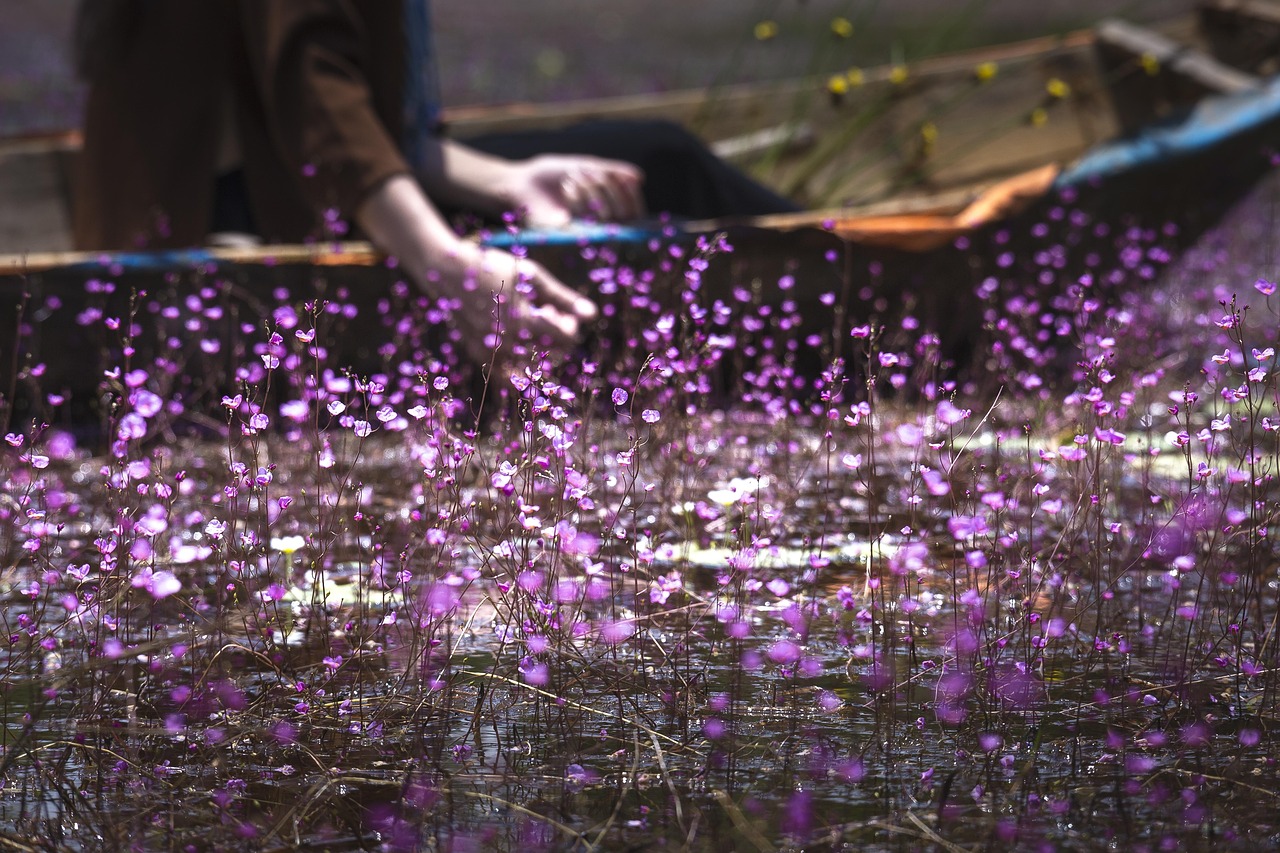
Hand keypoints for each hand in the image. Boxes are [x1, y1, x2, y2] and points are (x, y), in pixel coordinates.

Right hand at [435, 243, 598, 367]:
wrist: (447, 271)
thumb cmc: (492, 268)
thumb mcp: (531, 276)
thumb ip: (563, 298)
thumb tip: (592, 315)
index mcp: (526, 321)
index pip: (566, 340)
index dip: (570, 327)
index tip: (560, 311)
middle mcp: (509, 342)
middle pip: (550, 353)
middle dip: (554, 336)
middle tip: (544, 313)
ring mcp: (491, 352)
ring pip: (528, 366)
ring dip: (536, 349)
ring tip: (528, 326)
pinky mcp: (478, 354)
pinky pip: (504, 373)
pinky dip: (515, 366)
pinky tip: (514, 344)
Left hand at [502, 155, 644, 227]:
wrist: (522, 182)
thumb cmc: (553, 175)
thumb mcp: (585, 165)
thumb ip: (613, 171)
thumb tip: (640, 177)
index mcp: (607, 208)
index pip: (633, 209)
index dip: (632, 195)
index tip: (625, 179)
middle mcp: (598, 225)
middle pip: (623, 213)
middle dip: (608, 187)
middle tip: (588, 174)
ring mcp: (584, 233)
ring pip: (606, 216)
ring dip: (592, 188)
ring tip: (573, 178)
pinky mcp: (569, 237)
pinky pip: (587, 222)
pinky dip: (579, 197)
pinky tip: (568, 186)